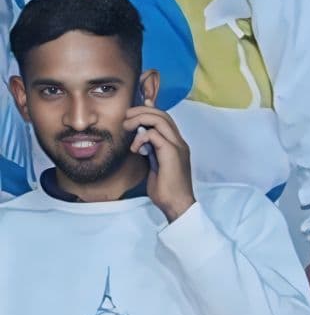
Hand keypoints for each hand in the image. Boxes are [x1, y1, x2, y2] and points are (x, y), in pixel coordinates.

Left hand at [127, 108, 193, 222]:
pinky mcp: (172, 153)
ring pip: (159, 119)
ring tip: (127, 127)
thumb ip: (150, 149)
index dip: (149, 110)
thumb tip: (140, 136)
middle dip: (141, 111)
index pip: (165, 119)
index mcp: (177, 144)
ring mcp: (178, 146)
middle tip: (125, 118)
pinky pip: (154, 135)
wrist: (176, 204)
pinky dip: (141, 138)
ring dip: (139, 119)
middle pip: (162, 114)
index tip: (133, 112)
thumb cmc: (165, 188)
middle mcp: (180, 142)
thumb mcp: (155, 163)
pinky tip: (135, 149)